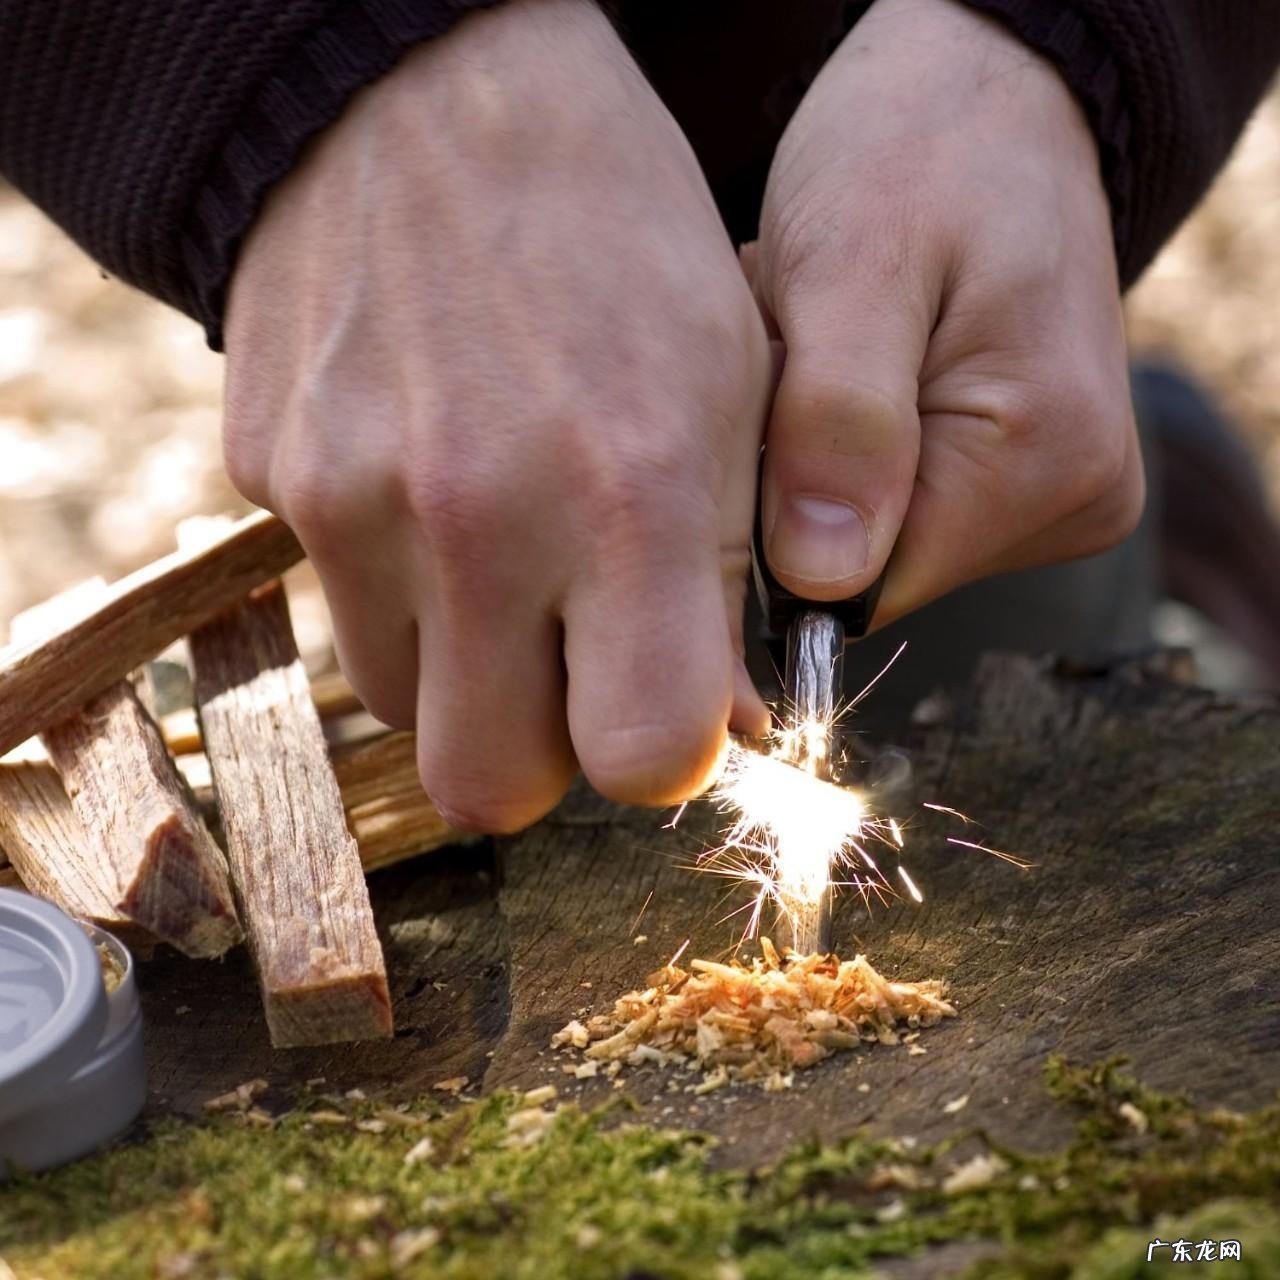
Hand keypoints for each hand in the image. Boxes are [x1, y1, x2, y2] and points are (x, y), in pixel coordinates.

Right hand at [223, 0, 771, 830]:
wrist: (428, 95)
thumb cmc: (618, 237)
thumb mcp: (731, 388)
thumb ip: (729, 581)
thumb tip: (714, 729)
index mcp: (629, 493)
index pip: (639, 756)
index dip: (661, 756)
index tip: (667, 708)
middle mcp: (478, 518)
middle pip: (491, 787)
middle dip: (543, 754)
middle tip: (577, 666)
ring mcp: (350, 501)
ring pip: (406, 710)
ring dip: (466, 676)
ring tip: (506, 561)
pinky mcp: (270, 478)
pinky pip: (340, 607)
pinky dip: (396, 591)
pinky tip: (431, 489)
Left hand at [751, 0, 1143, 623]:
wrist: (988, 98)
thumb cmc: (917, 151)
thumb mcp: (852, 266)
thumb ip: (839, 422)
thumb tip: (822, 582)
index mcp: (1042, 463)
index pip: (855, 587)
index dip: (777, 515)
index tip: (773, 398)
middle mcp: (1071, 501)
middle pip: (867, 565)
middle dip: (801, 470)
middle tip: (800, 346)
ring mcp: (1057, 495)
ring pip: (872, 533)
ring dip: (820, 447)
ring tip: (830, 338)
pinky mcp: (1028, 478)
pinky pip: (900, 499)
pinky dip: (848, 437)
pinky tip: (855, 356)